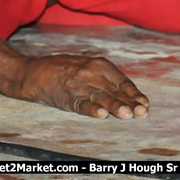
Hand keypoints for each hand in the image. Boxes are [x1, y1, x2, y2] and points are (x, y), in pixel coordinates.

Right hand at [13, 54, 148, 117]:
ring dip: (114, 106)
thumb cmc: (68, 70)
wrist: (35, 72)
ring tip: (126, 114)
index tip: (144, 104)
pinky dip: (91, 109)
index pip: (121, 81)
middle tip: (141, 112)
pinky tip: (101, 115)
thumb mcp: (90, 67)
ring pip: (100, 96)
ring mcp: (77, 85)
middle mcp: (90, 72)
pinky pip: (80, 104)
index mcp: (100, 64)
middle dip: (129, 102)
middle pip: (113, 90)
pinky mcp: (65, 97)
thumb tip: (132, 97)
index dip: (133, 93)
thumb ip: (109, 80)